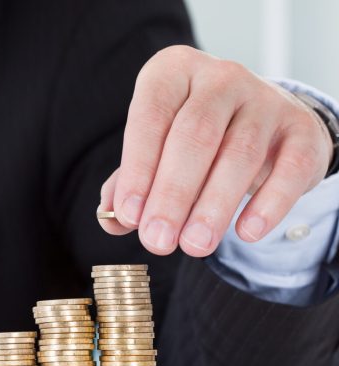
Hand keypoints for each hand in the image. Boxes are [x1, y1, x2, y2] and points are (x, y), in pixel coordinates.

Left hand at [98, 45, 333, 256]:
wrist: (262, 125)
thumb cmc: (193, 141)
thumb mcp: (155, 151)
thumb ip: (129, 183)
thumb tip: (111, 219)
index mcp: (173, 73)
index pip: (151, 117)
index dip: (138, 170)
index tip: (130, 216)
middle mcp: (220, 78)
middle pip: (194, 136)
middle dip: (172, 195)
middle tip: (157, 241)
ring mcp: (265, 100)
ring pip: (239, 154)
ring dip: (213, 206)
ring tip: (194, 245)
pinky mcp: (302, 129)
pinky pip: (289, 168)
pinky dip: (268, 204)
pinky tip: (247, 232)